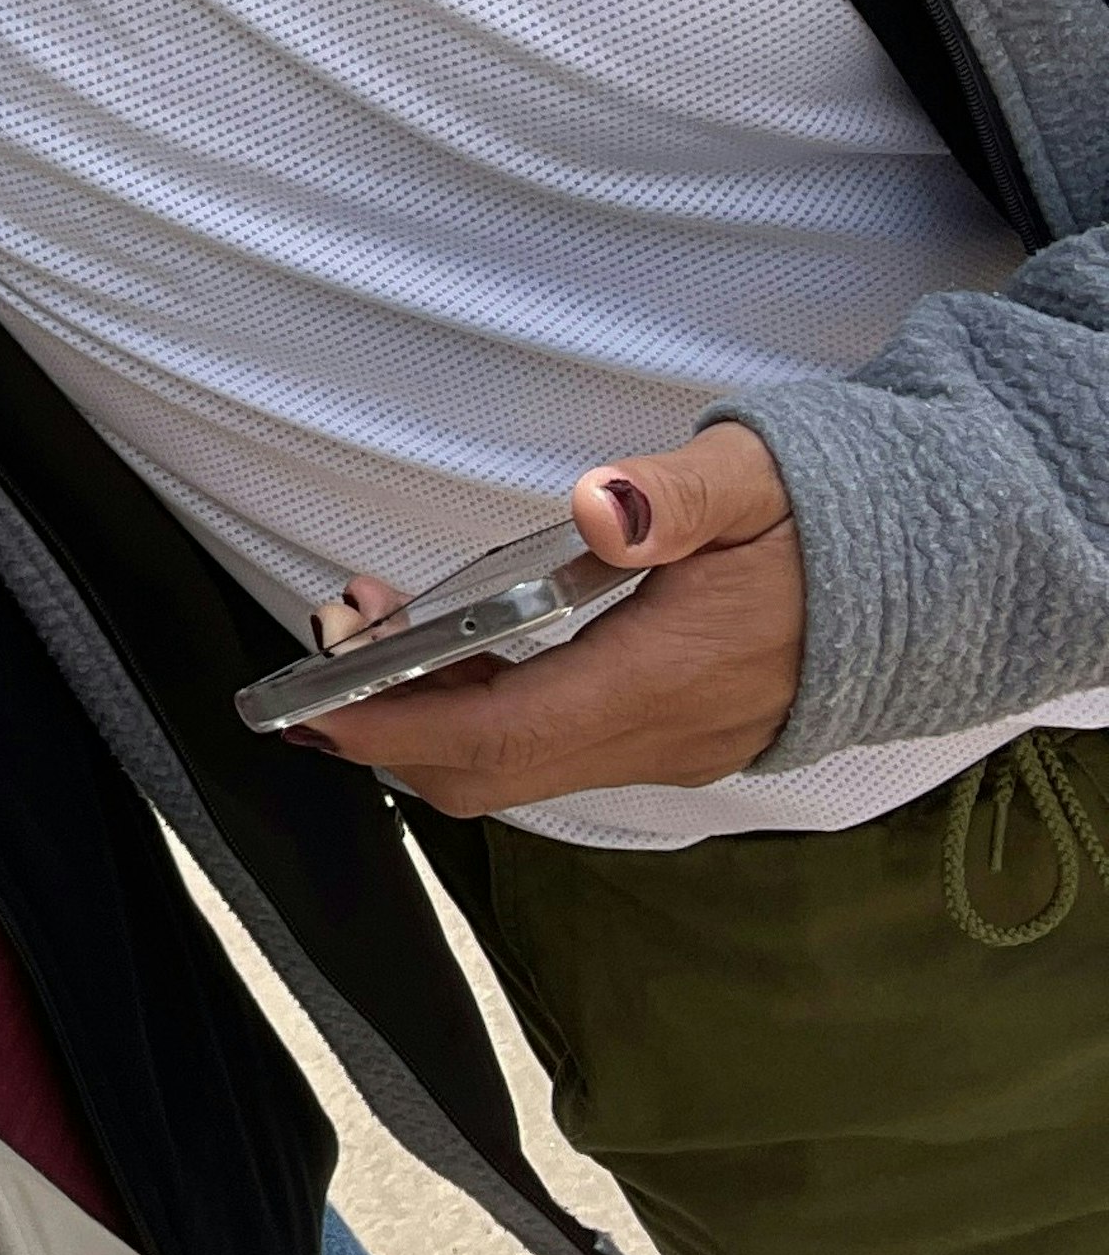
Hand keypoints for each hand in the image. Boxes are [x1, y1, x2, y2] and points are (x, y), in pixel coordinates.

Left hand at [296, 430, 803, 816]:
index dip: (399, 725)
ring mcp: (668, 748)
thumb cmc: (833, 520)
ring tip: (376, 633)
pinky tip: (455, 648)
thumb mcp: (755, 480)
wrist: (936, 580)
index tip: (318, 705)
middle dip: (391, 726)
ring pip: (516, 769)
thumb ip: (673, 495)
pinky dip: (484, 713)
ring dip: (432, 716)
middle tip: (334, 648)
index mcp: (669, 679)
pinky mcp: (671, 740)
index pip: (504, 735)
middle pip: (491, 775)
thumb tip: (599, 508)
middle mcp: (662, 736)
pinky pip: (553, 750)